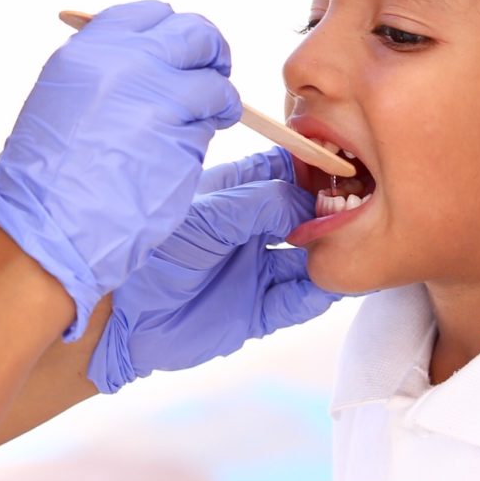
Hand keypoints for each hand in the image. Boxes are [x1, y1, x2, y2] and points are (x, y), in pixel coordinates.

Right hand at [0, 1, 240, 339]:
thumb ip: (110, 68)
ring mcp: (160, 101)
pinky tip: (174, 160)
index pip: (153, 13)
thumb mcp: (64, 97)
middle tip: (213, 74)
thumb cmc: (49, 172)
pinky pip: (208, 129)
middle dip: (211, 54)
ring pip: (214, 85)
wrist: (47, 224)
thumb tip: (155, 57)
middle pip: (195, 34)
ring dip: (215, 105)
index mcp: (92, 48)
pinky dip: (200, 142)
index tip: (181, 51)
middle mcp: (129, 64)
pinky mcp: (184, 140)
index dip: (173, 32)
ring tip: (197, 126)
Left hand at [87, 147, 342, 392]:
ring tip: (356, 249)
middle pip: (302, 218)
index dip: (312, 171)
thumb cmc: (152, 250)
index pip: (283, 174)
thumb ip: (258, 204)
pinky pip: (295, 303)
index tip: (343, 167)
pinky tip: (331, 285)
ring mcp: (253, 271)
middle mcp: (248, 232)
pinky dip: (315, 295)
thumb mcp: (208, 216)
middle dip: (328, 215)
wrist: (120, 313)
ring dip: (328, 257)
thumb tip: (307, 203)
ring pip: (306, 263)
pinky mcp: (254, 313)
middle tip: (358, 211)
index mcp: (232, 197)